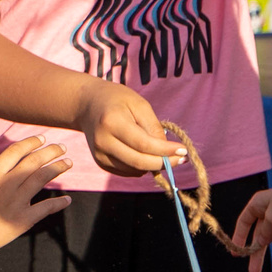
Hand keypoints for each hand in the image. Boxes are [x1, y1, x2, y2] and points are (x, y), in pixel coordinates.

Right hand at [0, 138, 71, 260]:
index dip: (31, 143)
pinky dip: (59, 203)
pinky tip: (67, 200)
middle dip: (51, 152)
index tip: (42, 139)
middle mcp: (6, 184)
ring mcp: (16, 202)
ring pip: (42, 178)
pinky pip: (46, 208)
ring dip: (57, 168)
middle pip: (33, 161)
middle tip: (62, 148)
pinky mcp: (22, 220)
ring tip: (68, 163)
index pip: (15, 151)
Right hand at [70, 79, 184, 176]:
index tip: (183, 151)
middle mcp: (102, 141)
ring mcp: (99, 154)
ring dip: (153, 166)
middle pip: (138, 162)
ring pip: (134, 170)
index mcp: (112, 122)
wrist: (88, 105)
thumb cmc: (118, 100)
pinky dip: (141, 167)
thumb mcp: (139, 105)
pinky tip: (148, 156)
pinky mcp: (100, 162)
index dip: (165, 151)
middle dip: (163, 163)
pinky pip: (126, 171)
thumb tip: (167, 151)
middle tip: (180, 159)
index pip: (143, 144)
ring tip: (165, 154)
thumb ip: (154, 127)